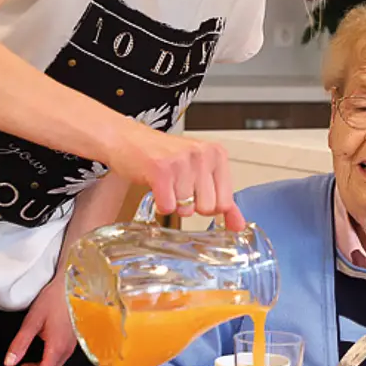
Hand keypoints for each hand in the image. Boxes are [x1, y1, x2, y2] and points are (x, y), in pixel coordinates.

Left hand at [1, 279, 75, 365]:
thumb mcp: (33, 320)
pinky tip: (26, 365)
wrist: (73, 285)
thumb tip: (9, 362)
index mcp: (57, 348)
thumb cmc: (55, 299)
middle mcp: (65, 351)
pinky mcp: (66, 343)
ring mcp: (67, 347)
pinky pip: (51, 362)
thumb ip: (20, 343)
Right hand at [111, 121, 245, 229]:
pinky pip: (168, 207)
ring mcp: (182, 161)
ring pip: (186, 209)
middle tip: (178, 186)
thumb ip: (222, 199)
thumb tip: (238, 226)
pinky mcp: (161, 170)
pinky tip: (157, 187)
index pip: (225, 202)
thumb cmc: (163, 155)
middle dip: (191, 205)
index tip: (196, 191)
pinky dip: (160, 204)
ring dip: (173, 202)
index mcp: (217, 154)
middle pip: (207, 208)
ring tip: (167, 183)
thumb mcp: (200, 172)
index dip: (208, 205)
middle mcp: (202, 155)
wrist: (127, 139)